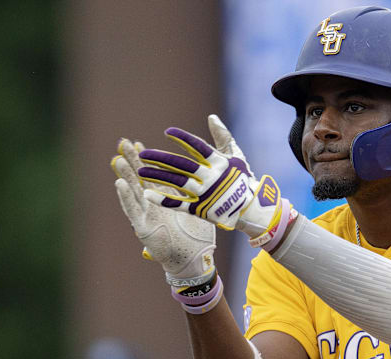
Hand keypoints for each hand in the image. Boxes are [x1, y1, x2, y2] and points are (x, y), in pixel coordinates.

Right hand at [112, 138, 215, 286]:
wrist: (195, 260)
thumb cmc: (198, 236)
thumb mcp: (198, 208)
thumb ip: (196, 192)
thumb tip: (205, 175)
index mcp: (168, 199)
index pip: (155, 175)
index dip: (146, 160)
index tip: (139, 143)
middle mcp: (155, 205)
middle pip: (141, 179)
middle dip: (132, 161)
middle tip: (124, 143)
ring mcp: (148, 215)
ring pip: (134, 192)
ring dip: (125, 176)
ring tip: (118, 159)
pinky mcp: (144, 228)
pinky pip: (133, 211)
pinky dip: (126, 197)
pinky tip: (119, 184)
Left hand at [137, 115, 282, 238]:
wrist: (250, 208)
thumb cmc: (241, 179)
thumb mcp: (236, 156)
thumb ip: (223, 136)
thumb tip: (211, 117)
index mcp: (219, 163)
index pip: (199, 148)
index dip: (183, 139)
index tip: (167, 132)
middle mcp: (211, 177)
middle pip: (182, 165)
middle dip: (161, 159)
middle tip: (143, 154)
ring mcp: (205, 194)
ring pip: (177, 183)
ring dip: (157, 176)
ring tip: (141, 171)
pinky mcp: (200, 209)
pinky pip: (178, 204)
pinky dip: (163, 199)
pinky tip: (148, 193)